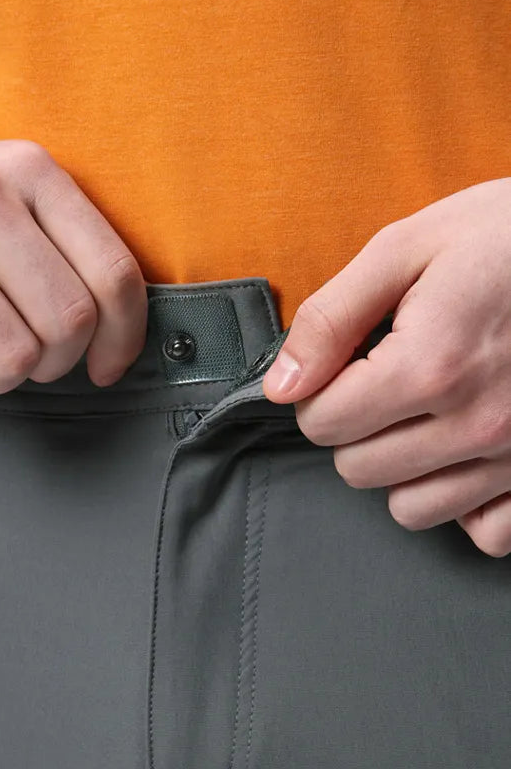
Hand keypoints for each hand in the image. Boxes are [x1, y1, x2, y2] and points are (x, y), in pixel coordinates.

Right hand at [0, 121, 146, 406]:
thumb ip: (60, 232)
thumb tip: (116, 323)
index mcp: (27, 170)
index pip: (112, 272)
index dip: (124, 336)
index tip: (108, 363)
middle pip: (67, 324)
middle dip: (58, 362)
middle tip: (32, 358)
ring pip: (13, 358)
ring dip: (4, 378)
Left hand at [262, 178, 510, 556]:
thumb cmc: (510, 235)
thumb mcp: (409, 248)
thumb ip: (332, 318)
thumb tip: (280, 384)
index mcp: (431, 364)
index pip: (322, 424)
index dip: (320, 392)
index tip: (346, 368)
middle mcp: (476, 423)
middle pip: (358, 470)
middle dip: (357, 427)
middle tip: (389, 383)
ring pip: (411, 508)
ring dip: (404, 468)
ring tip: (429, 416)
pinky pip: (485, 533)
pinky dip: (469, 504)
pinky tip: (471, 457)